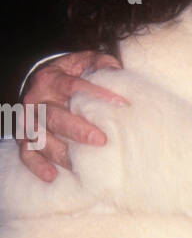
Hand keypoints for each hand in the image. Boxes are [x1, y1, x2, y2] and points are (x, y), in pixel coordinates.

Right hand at [20, 51, 127, 181]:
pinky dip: (37, 165)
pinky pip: (26, 153)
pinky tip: (52, 176)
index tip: (122, 104)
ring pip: (39, 137)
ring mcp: (28, 120)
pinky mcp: (23, 137)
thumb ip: (102, 65)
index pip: (73, 85)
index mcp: (51, 78)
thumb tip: (118, 73)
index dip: (97, 94)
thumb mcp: (85, 62)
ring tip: (80, 164)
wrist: (40, 82)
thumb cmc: (70, 76)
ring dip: (60, 152)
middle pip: (54, 116)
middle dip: (77, 130)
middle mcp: (36, 99)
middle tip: (101, 140)